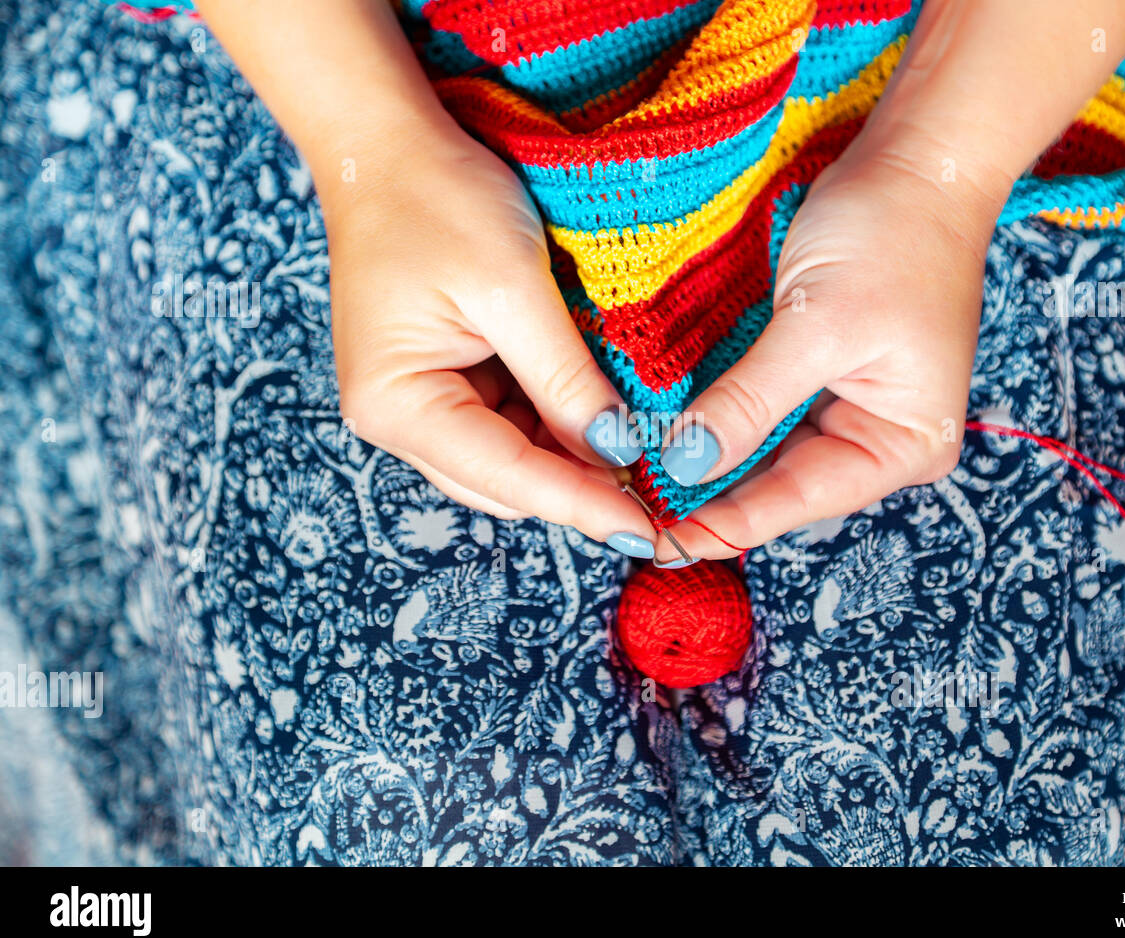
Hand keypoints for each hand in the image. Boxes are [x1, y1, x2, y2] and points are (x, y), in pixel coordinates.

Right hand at [321, 132, 655, 553]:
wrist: (390, 146)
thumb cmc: (438, 201)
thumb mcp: (513, 288)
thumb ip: (565, 380)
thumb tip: (617, 453)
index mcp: (398, 405)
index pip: (505, 477)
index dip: (581, 505)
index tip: (648, 532)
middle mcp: (400, 419)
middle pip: (506, 484)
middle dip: (580, 488)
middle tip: (661, 495)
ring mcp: (421, 402)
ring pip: (513, 460)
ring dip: (573, 457)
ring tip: (643, 452)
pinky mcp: (446, 382)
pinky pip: (511, 423)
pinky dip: (558, 424)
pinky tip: (604, 414)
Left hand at [652, 155, 1005, 560]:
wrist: (917, 161)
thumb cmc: (890, 236)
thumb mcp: (815, 326)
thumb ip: (750, 404)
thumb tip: (687, 465)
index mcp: (903, 444)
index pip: (799, 500)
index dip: (725, 522)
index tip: (656, 540)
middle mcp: (879, 439)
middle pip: (780, 486)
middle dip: (709, 496)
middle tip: (631, 512)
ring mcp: (850, 409)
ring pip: (765, 454)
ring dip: (707, 461)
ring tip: (638, 481)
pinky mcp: (820, 378)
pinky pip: (762, 415)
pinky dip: (719, 422)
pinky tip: (668, 434)